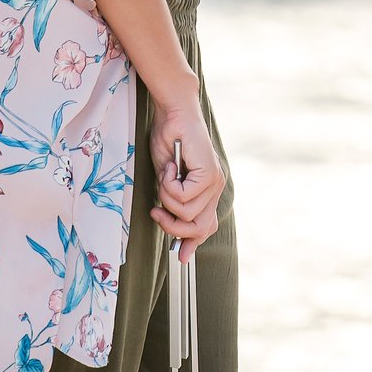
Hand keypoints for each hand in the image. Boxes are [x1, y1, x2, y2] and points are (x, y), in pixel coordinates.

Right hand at [148, 93, 224, 261]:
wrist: (173, 114)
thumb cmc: (168, 142)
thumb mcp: (167, 181)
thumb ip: (172, 205)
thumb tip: (172, 235)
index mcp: (207, 192)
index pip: (206, 227)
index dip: (192, 243)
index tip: (180, 257)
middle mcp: (215, 189)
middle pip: (198, 228)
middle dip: (172, 226)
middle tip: (156, 211)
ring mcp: (214, 181)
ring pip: (186, 212)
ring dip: (166, 197)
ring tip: (166, 176)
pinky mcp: (209, 173)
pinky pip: (183, 196)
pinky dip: (169, 183)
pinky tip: (171, 166)